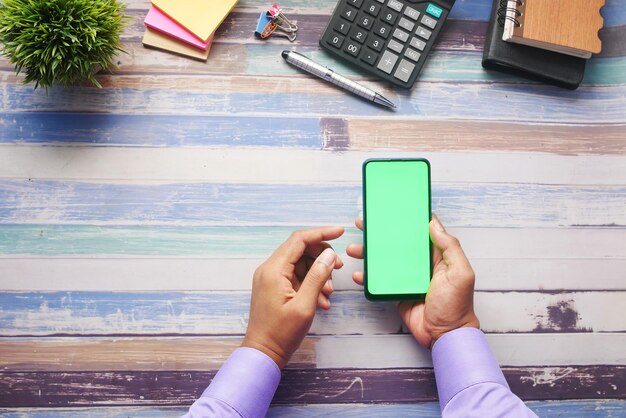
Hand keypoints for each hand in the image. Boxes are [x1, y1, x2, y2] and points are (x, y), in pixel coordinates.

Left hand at [242, 226, 344, 368]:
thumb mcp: (305, 305)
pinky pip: (296, 276)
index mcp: (274, 270)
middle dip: (322, 257)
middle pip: (300, 249)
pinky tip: (322, 301)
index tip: (340, 232)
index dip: (321, 233)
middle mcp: (269, 269)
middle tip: (339, 268)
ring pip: (301, 264)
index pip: (299, 240)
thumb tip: (329, 254)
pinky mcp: (274, 287)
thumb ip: (318, 277)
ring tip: (329, 294)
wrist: (263, 353)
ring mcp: (270, 278)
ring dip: (318, 274)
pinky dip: (311, 284)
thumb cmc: (281, 333)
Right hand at [346, 214, 478, 348]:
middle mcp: (419, 264)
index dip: (407, 219)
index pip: (420, 232)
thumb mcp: (460, 273)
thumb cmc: (457, 305)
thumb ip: (450, 247)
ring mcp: (406, 278)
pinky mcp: (395, 293)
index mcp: (436, 256)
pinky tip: (358, 274)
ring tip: (353, 249)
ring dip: (367, 254)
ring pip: (383, 260)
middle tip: (363, 223)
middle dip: (379, 233)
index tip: (391, 208)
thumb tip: (433, 223)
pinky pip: (379, 282)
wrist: (445, 335)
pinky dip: (367, 278)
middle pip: (396, 243)